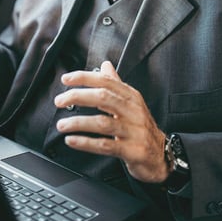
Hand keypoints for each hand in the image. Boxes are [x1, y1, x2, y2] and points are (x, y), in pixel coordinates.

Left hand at [55, 61, 169, 183]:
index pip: (107, 82)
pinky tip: (72, 140)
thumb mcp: (132, 104)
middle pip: (104, 98)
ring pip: (103, 123)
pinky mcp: (132, 150)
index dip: (85, 78)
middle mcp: (134, 112)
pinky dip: (86, 143)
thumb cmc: (142, 128)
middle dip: (78, 97)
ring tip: (61, 125)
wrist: (161, 155)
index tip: (66, 79)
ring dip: (79, 123)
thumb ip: (117, 85)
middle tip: (59, 100)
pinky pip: (106, 145)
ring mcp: (134, 131)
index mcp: (132, 98)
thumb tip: (105, 65)